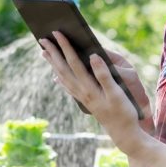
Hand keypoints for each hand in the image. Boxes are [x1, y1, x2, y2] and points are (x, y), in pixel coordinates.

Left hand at [40, 32, 148, 155]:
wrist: (123, 133)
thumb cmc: (123, 113)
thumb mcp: (117, 93)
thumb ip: (104, 75)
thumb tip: (93, 56)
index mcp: (88, 87)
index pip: (73, 62)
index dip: (65, 47)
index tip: (58, 33)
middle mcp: (81, 92)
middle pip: (62, 68)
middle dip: (53, 52)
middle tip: (42, 38)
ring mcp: (81, 97)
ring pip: (62, 76)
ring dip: (53, 63)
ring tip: (44, 52)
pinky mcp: (84, 101)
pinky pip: (67, 86)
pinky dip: (60, 77)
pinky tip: (56, 75)